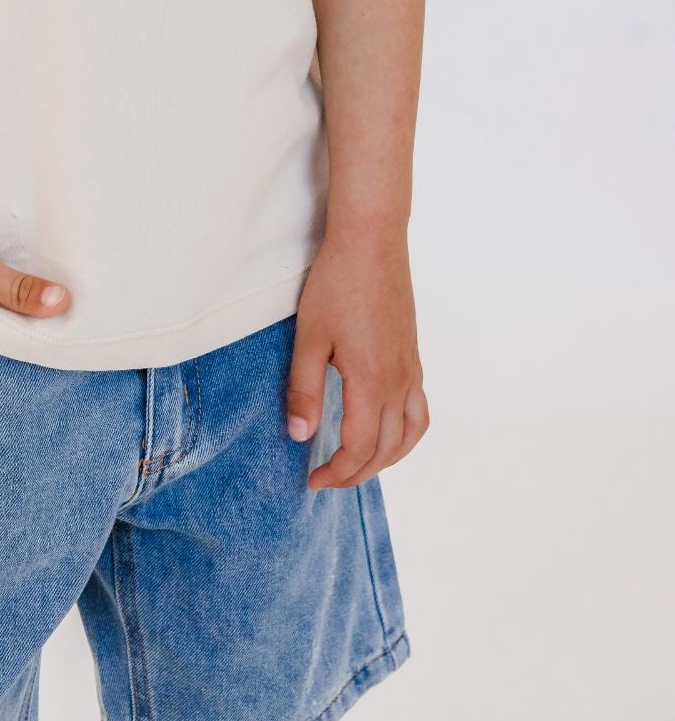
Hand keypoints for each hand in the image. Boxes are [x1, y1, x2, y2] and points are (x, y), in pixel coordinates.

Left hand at [284, 228, 429, 489]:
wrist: (372, 240)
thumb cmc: (336, 283)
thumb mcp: (309, 336)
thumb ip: (304, 389)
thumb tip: (300, 437)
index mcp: (370, 381)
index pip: (359, 449)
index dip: (337, 473)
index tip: (312, 480)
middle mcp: (398, 382)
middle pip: (386, 449)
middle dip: (357, 473)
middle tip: (327, 479)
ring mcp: (411, 369)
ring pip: (411, 434)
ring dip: (387, 459)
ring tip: (359, 465)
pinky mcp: (413, 355)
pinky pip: (420, 410)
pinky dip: (407, 434)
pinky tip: (387, 429)